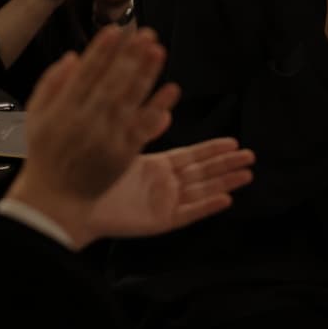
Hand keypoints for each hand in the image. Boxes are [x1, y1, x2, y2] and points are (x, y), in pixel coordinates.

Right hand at [7, 25, 175, 248]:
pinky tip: (171, 90)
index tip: (115, 30)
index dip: (101, 51)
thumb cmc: (46, 154)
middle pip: (111, 82)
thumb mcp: (36, 116)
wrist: (55, 198)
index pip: (85, 73)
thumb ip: (50, 84)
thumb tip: (71, 57)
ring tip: (159, 51)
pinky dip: (158, 108)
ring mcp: (106, 138)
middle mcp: (86, 120)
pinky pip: (144, 128)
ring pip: (130, 101)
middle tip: (146, 34)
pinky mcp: (124, 154)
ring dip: (146, 74)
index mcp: (63, 108)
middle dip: (129, 56)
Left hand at [86, 138, 254, 238]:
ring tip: (247, 174)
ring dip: (225, 183)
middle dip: (227, 164)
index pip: (192, 156)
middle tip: (250, 157)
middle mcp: (165, 184)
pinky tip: (226, 198)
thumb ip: (147, 129)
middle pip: (203, 173)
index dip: (213, 149)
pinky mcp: (162, 221)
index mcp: (157, 166)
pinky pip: (189, 212)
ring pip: (202, 191)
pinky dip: (207, 206)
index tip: (234, 141)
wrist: (77, 202)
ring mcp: (165, 203)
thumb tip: (166, 108)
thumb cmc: (95, 174)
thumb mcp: (125, 146)